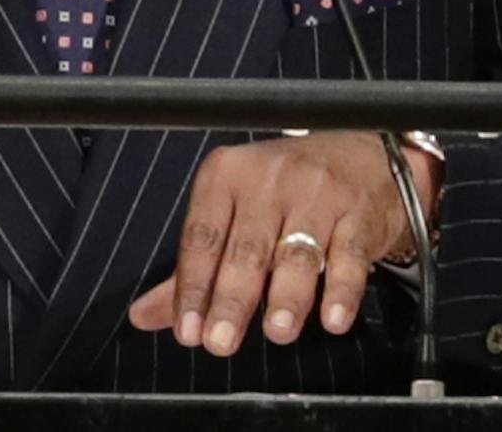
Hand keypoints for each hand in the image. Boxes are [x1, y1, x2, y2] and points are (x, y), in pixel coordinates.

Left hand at [127, 132, 440, 355]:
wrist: (359, 157)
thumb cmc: (283, 193)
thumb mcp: (233, 214)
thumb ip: (193, 267)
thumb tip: (142, 316)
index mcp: (226, 175)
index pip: (203, 237)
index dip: (193, 287)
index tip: (189, 330)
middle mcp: (269, 178)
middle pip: (246, 249)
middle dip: (231, 300)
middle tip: (219, 343)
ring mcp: (317, 192)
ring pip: (297, 253)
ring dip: (287, 297)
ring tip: (276, 332)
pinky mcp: (358, 212)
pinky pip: (349, 255)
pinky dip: (341, 290)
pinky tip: (333, 320)